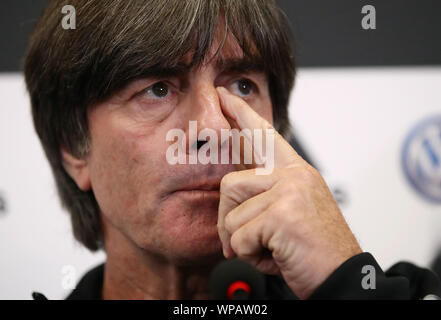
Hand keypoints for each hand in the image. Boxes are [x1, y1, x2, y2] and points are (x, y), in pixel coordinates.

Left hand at [216, 87, 361, 298]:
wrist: (342, 279)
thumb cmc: (315, 249)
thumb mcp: (292, 212)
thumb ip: (267, 194)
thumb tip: (233, 188)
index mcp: (296, 172)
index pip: (263, 135)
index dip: (241, 115)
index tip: (224, 97)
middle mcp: (294, 175)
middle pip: (230, 184)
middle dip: (228, 220)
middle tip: (244, 242)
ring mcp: (290, 191)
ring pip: (232, 215)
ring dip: (242, 242)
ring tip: (268, 250)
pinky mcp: (284, 213)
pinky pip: (240, 237)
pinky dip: (250, 255)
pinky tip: (276, 256)